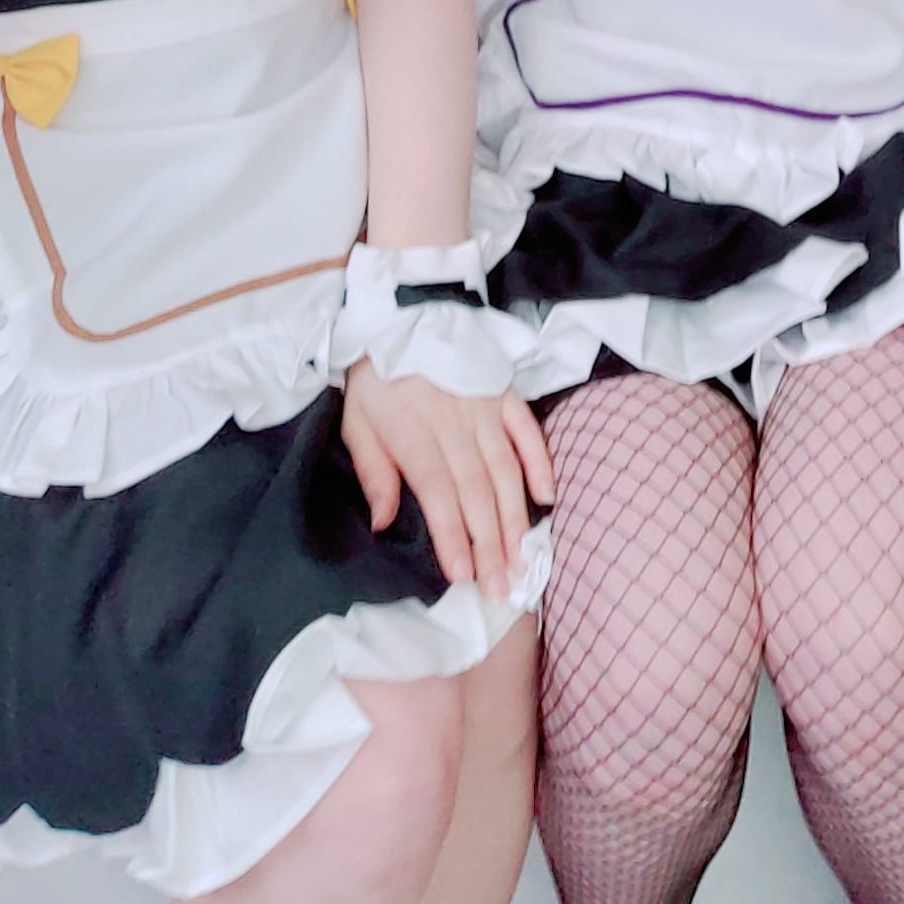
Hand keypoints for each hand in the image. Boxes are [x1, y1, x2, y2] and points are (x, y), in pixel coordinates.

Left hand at [340, 362, 555, 601]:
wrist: (403, 315)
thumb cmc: (377, 378)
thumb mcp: (356, 421)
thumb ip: (374, 472)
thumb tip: (383, 522)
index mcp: (416, 436)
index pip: (440, 496)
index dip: (454, 537)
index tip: (464, 576)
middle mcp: (456, 427)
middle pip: (478, 493)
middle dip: (491, 545)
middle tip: (501, 588)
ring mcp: (485, 410)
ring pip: (506, 471)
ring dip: (516, 518)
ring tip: (523, 559)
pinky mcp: (504, 394)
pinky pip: (528, 431)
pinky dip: (540, 463)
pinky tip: (547, 497)